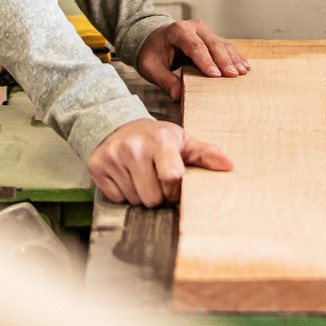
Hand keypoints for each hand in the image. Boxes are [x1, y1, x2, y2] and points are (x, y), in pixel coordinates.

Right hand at [87, 119, 230, 206]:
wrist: (118, 125)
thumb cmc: (156, 137)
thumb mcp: (182, 141)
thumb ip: (205, 154)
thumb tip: (229, 165)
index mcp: (159, 140)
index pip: (172, 179)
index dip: (175, 189)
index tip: (174, 181)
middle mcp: (133, 147)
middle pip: (153, 198)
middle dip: (158, 194)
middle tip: (155, 178)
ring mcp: (113, 157)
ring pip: (134, 200)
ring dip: (140, 194)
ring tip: (141, 176)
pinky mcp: (96, 166)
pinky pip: (116, 198)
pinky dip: (123, 192)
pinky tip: (126, 176)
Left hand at [137, 19, 249, 100]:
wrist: (153, 38)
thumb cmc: (152, 52)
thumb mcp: (150, 67)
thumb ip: (164, 80)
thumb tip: (178, 95)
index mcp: (177, 31)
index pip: (194, 46)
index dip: (206, 60)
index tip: (215, 75)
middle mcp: (193, 27)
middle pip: (212, 43)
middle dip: (224, 60)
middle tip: (233, 75)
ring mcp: (205, 31)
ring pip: (222, 44)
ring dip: (233, 58)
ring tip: (243, 72)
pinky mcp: (212, 37)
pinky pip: (226, 46)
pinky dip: (235, 56)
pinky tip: (244, 66)